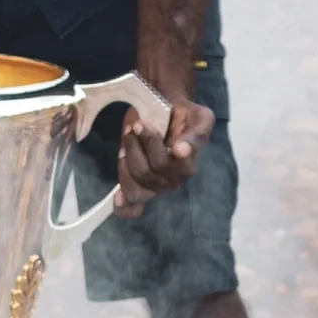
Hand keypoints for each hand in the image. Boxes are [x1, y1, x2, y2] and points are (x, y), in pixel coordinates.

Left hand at [115, 100, 215, 219]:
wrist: (171, 110)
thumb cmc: (184, 114)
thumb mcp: (199, 116)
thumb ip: (196, 134)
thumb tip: (182, 151)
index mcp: (187, 164)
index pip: (166, 163)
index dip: (150, 144)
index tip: (139, 124)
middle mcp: (173, 179)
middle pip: (147, 173)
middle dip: (135, 145)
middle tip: (134, 125)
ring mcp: (157, 186)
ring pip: (136, 186)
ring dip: (126, 160)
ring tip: (128, 139)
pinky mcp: (141, 186)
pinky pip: (133, 206)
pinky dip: (124, 207)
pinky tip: (117, 197)